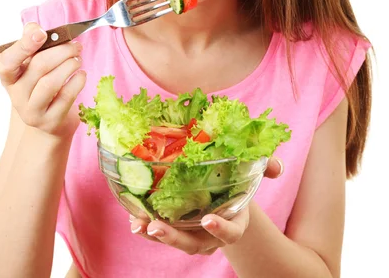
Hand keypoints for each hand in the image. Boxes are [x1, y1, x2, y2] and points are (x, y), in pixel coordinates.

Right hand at [0, 22, 85, 138]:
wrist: (48, 119)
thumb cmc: (41, 84)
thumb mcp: (32, 64)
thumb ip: (31, 42)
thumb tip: (33, 27)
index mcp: (9, 77)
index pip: (6, 62)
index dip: (23, 46)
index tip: (41, 33)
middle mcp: (16, 95)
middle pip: (38, 67)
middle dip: (62, 51)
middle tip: (76, 46)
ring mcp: (32, 111)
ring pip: (51, 82)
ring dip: (70, 65)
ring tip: (78, 59)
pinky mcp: (50, 121)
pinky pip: (66, 97)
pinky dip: (78, 81)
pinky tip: (81, 75)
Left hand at [129, 157, 283, 254]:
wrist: (227, 197)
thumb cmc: (239, 183)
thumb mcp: (252, 174)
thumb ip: (265, 168)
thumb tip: (277, 167)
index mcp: (235, 222)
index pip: (231, 233)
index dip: (221, 229)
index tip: (209, 219)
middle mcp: (212, 235)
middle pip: (194, 244)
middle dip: (174, 238)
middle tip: (156, 227)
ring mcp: (194, 235)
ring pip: (175, 241)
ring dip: (155, 234)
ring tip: (138, 224)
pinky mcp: (177, 229)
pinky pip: (161, 232)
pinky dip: (147, 227)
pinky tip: (134, 219)